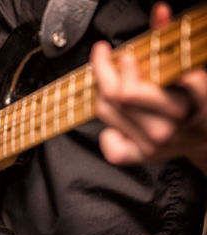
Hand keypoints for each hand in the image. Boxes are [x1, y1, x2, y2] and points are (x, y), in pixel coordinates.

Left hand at [91, 2, 206, 171]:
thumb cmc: (198, 100)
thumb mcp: (193, 67)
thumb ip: (173, 40)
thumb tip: (158, 12)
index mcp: (188, 102)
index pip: (148, 85)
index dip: (128, 67)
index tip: (125, 54)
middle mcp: (169, 126)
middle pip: (118, 95)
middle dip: (104, 68)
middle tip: (102, 53)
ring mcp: (153, 144)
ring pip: (107, 111)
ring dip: (101, 89)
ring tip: (108, 77)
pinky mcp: (141, 156)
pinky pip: (109, 143)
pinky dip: (106, 129)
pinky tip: (115, 115)